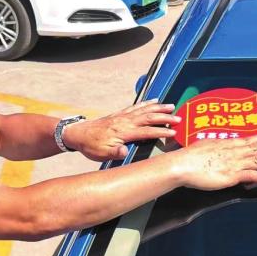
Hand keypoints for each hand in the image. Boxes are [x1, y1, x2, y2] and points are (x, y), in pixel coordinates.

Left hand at [63, 100, 179, 161]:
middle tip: (178, 118)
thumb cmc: (91, 146)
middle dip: (164, 117)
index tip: (173, 133)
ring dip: (158, 107)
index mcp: (123, 132)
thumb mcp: (101, 154)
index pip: (146, 131)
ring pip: (144, 109)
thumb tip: (125, 151)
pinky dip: (146, 103)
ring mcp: (122, 116)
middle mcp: (125, 121)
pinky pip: (136, 106)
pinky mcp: (119, 114)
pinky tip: (154, 101)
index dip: (160, 132)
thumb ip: (115, 152)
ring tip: (171, 106)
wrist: (77, 134)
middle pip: (148, 117)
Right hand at [167, 135, 256, 190]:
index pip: (245, 140)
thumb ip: (212, 146)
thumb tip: (213, 146)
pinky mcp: (232, 175)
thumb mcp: (202, 145)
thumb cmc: (187, 157)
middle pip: (254, 147)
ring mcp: (234, 163)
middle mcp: (232, 152)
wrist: (182, 165)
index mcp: (224, 144)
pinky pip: (252, 176)